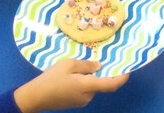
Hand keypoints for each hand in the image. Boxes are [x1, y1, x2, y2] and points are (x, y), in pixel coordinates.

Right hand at [14, 59, 128, 112]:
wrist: (35, 97)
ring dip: (90, 77)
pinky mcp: (74, 102)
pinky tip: (72, 75)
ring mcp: (81, 101)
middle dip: (100, 73)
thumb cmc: (52, 78)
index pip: (111, 84)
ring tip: (78, 66)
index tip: (128, 69)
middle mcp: (88, 96)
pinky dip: (83, 82)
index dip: (122, 78)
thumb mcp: (69, 65)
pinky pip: (84, 90)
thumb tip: (99, 66)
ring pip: (91, 86)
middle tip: (97, 59)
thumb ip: (86, 65)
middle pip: (100, 83)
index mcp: (88, 86)